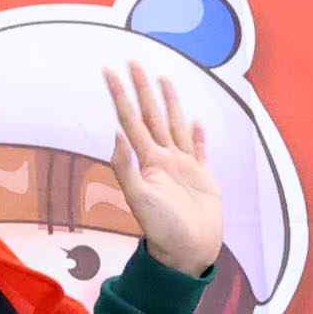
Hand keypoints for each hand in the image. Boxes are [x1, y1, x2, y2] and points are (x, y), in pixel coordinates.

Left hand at [101, 59, 225, 278]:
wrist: (188, 252)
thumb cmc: (162, 229)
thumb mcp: (139, 198)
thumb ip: (126, 166)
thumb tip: (116, 132)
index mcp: (148, 160)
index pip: (131, 120)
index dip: (120, 95)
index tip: (109, 71)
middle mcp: (164, 158)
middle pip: (152, 115)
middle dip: (142, 88)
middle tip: (134, 61)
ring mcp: (184, 166)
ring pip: (176, 125)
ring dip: (170, 103)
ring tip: (164, 80)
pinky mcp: (203, 178)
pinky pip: (200, 150)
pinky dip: (199, 136)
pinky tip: (197, 122)